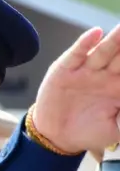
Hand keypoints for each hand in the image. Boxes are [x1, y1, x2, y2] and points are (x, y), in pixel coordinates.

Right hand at [34, 26, 119, 153]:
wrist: (57, 137)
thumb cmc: (90, 132)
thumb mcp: (117, 129)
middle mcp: (106, 75)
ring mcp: (86, 71)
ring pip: (104, 51)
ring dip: (115, 39)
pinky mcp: (65, 71)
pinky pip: (76, 55)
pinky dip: (84, 44)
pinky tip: (96, 33)